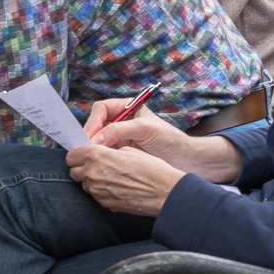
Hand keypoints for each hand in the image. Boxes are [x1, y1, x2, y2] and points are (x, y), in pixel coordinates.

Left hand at [66, 143, 186, 216]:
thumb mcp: (128, 150)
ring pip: (84, 184)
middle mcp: (93, 174)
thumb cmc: (151, 169)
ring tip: (110, 177)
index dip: (78, 155)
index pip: (71, 155)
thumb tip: (97, 153)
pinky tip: (117, 187)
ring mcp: (97, 191)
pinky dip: (102, 191)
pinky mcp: (105, 203)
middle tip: (95, 166)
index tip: (84, 155)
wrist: (165, 193)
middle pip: (74, 171)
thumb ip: (106, 151)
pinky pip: (96, 195)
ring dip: (91, 180)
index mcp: (97, 156)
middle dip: (81, 168)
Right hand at [85, 98, 242, 181]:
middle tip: (87, 149)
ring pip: (98, 140)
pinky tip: (101, 164)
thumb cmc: (171, 140)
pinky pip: (105, 153)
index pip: (101, 109)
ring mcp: (121, 138)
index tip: (91, 136)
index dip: (94, 121)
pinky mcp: (122, 153)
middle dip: (91, 136)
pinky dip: (101, 158)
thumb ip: (119, 130)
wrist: (187, 161)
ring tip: (93, 158)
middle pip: (97, 124)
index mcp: (127, 109)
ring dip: (94, 148)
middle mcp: (122, 122)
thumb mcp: (145, 129)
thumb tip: (97, 139)